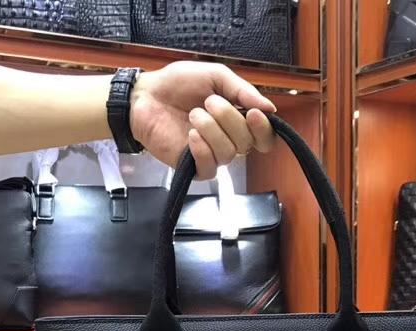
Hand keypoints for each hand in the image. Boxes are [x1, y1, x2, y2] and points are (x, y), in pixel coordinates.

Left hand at [129, 61, 276, 178]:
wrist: (146, 96)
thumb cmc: (178, 85)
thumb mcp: (215, 76)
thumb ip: (243, 91)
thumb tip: (269, 108)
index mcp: (237, 120)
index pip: (264, 138)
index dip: (263, 129)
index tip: (252, 113)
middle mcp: (228, 140)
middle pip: (246, 143)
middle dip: (229, 119)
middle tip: (208, 102)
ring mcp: (211, 155)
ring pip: (228, 154)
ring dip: (211, 130)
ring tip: (193, 114)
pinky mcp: (194, 167)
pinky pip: (210, 168)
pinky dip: (202, 150)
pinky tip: (191, 136)